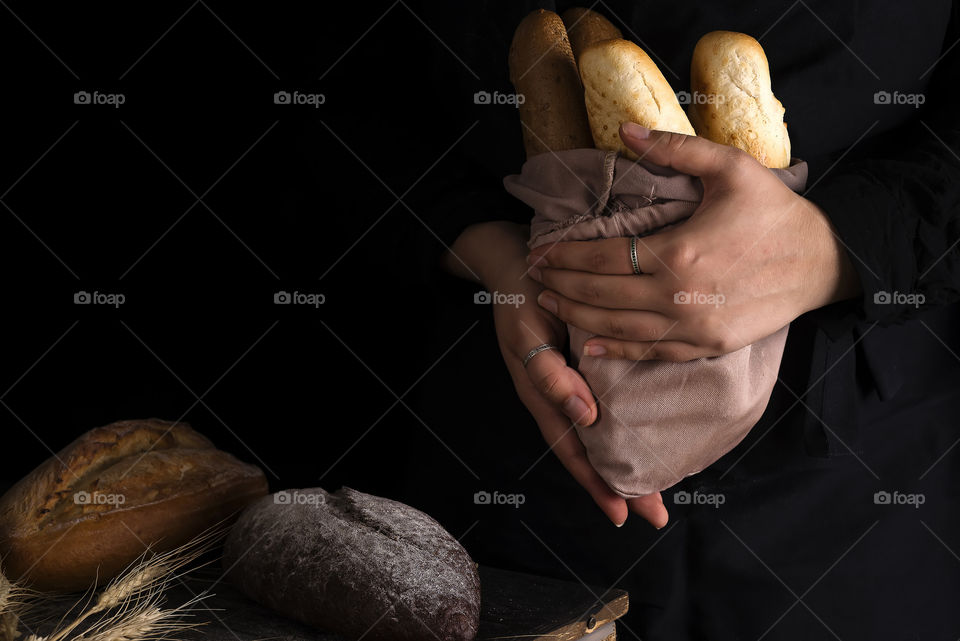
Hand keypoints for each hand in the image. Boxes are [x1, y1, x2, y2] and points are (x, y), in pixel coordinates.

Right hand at [446, 221, 667, 527]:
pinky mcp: (583, 365)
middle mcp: (559, 397)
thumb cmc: (521, 296)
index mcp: (543, 396)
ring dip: (624, 460)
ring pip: (600, 434)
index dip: (597, 483)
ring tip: (655, 486)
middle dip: (621, 484)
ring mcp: (571, 383)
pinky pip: (604, 405)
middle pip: (591, 452)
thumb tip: (587, 420)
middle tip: (655, 515)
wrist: (514, 258)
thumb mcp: (527, 334)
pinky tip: (643, 430)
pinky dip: (623, 426)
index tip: (624, 514)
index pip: (573, 451)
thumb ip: (551, 376)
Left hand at [527, 122, 860, 361]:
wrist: (823, 261)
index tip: (541, 252)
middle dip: (560, 286)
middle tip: (534, 278)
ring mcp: (691, 327)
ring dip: (577, 317)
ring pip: (617, 328)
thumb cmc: (775, 213)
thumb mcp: (731, 168)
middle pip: (600, 294)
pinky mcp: (706, 346)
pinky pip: (650, 353)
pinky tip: (590, 347)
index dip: (566, 256)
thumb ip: (674, 150)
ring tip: (549, 305)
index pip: (603, 258)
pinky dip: (616, 352)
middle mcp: (677, 296)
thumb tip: (625, 130)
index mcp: (677, 252)